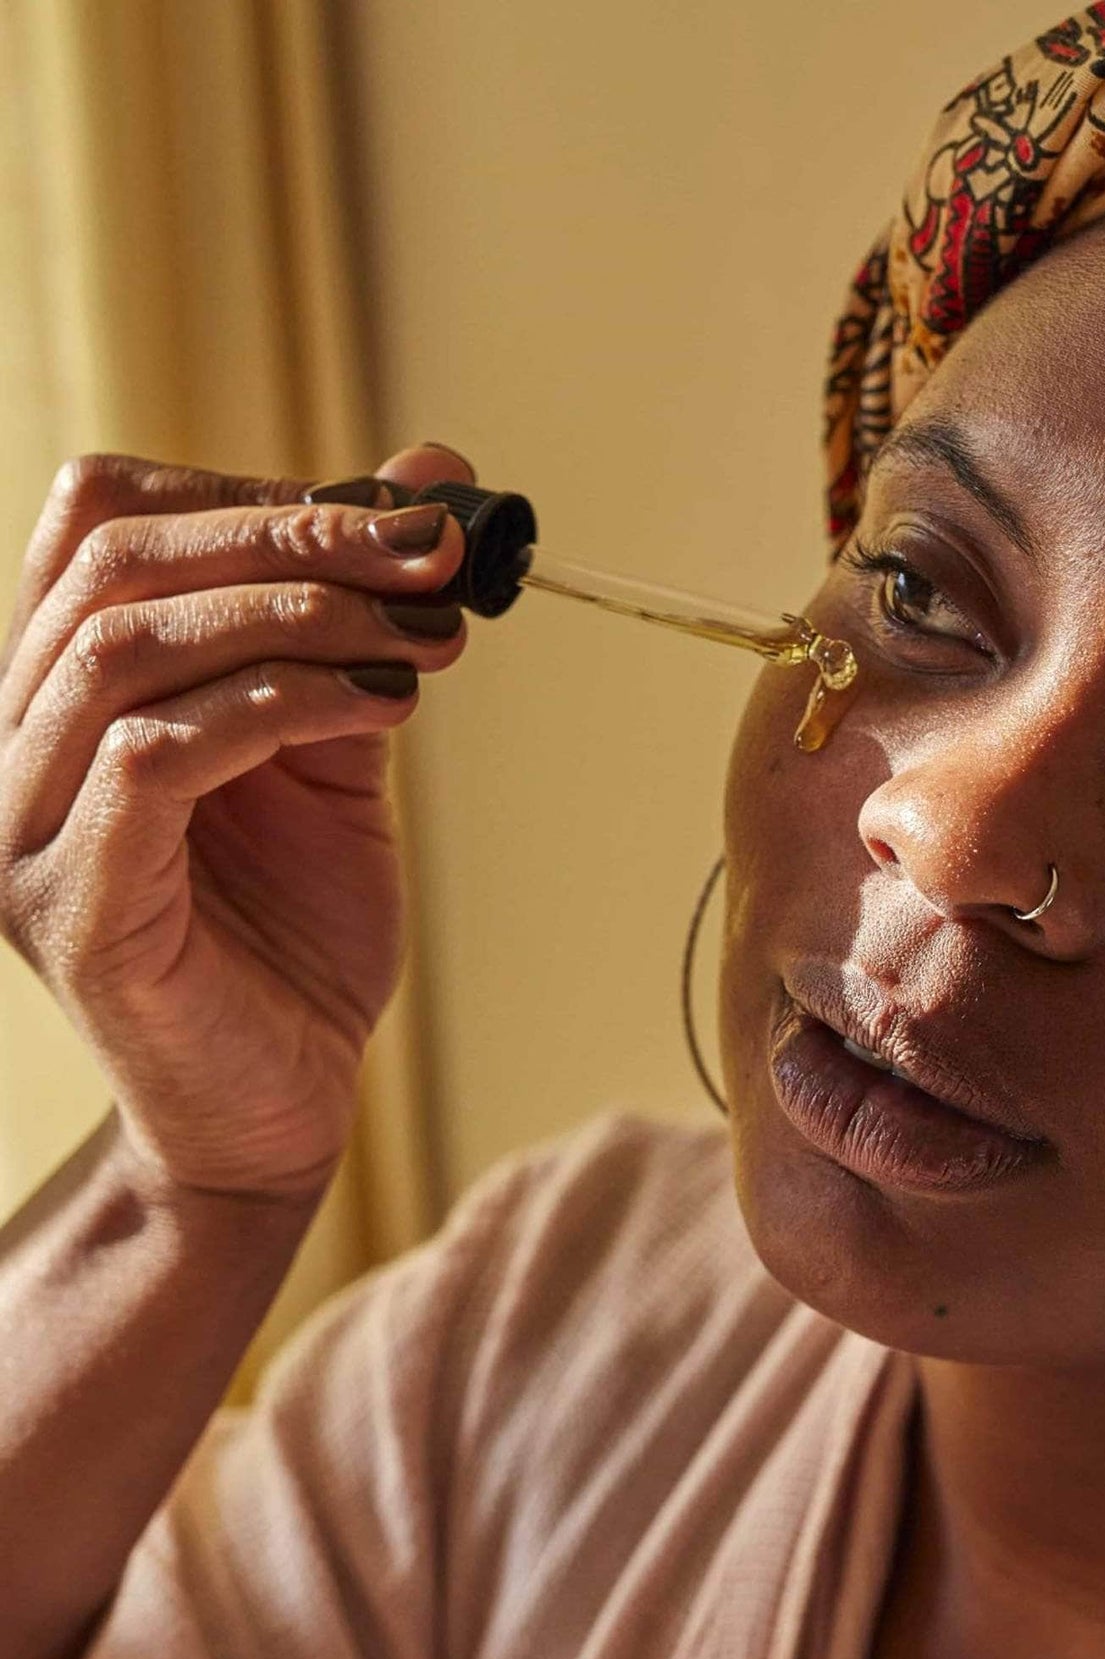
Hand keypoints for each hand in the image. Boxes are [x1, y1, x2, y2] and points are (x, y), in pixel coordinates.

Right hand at [0, 445, 471, 1198]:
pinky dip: (282, 706)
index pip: (104, 518)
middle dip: (292, 533)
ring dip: (299, 616)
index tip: (392, 512)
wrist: (278, 1105)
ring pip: (128, 646)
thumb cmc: (296, 930)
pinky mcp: (69, 905)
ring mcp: (22, 825)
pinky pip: (154, 758)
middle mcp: (14, 741)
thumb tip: (429, 473)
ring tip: (421, 637)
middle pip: (116, 561)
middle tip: (429, 552)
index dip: (249, 488)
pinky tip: (383, 708)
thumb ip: (355, 621)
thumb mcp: (333, 745)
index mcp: (65, 687)